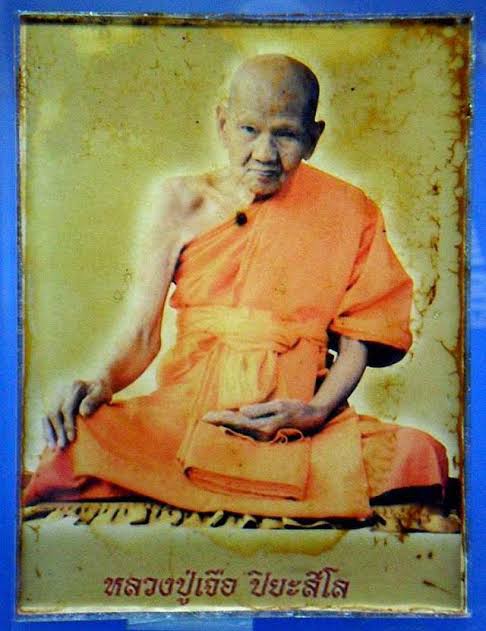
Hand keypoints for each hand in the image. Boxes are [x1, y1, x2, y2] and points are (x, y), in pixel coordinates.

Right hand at [42, 379, 111, 448]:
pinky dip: (47, 431)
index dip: (68, 424)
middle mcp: (63, 390)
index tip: (72, 439)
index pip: (67, 408)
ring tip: (53, 448)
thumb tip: (83, 413)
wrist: (97, 386)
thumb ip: (94, 400)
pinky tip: (50, 442)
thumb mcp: (103, 392)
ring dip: (49, 433)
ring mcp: (56, 396)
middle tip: (61, 446)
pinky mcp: (53, 404)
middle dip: (57, 431)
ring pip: (47, 416)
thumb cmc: (102, 391)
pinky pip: (46, 418)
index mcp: (75, 386)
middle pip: (54, 413)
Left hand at [202, 399, 327, 441]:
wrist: (313, 419)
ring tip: (212, 419)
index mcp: (263, 427)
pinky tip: (227, 428)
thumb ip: (261, 410)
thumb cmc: (296, 410)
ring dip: (226, 425)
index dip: (221, 419)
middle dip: (220, 421)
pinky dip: (236, 429)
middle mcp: (261, 434)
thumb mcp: (280, 406)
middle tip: (204, 417)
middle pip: (236, 427)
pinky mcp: (266, 433)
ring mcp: (264, 435)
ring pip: (240, 430)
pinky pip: (248, 432)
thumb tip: (242, 411)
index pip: (237, 422)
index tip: (207, 417)